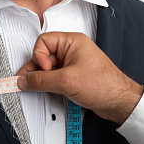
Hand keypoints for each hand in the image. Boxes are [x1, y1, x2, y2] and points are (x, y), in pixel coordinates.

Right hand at [17, 32, 143, 123]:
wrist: (119, 101)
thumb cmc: (103, 85)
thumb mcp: (66, 81)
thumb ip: (41, 81)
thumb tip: (24, 80)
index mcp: (72, 42)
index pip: (43, 42)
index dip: (38, 57)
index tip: (44, 70)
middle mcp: (72, 51)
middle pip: (43, 56)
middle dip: (36, 70)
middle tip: (27, 82)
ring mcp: (72, 65)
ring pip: (47, 69)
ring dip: (43, 80)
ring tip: (42, 89)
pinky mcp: (73, 77)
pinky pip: (54, 79)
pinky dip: (49, 86)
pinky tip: (50, 92)